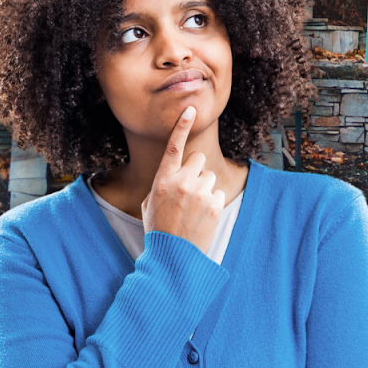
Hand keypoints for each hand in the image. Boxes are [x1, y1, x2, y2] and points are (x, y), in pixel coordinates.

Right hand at [140, 105, 224, 255]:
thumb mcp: (149, 205)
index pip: (174, 146)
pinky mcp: (215, 205)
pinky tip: (202, 218)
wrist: (173, 259)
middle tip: (189, 191)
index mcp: (162, 180)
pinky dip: (212, 203)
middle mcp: (182, 183)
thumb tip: (173, 177)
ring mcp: (200, 193)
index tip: (190, 109)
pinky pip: (218, 193)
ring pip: (209, 176)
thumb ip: (162, 185)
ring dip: (205, 188)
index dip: (182, 126)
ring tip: (194, 209)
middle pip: (198, 159)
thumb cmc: (159, 230)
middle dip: (196, 171)